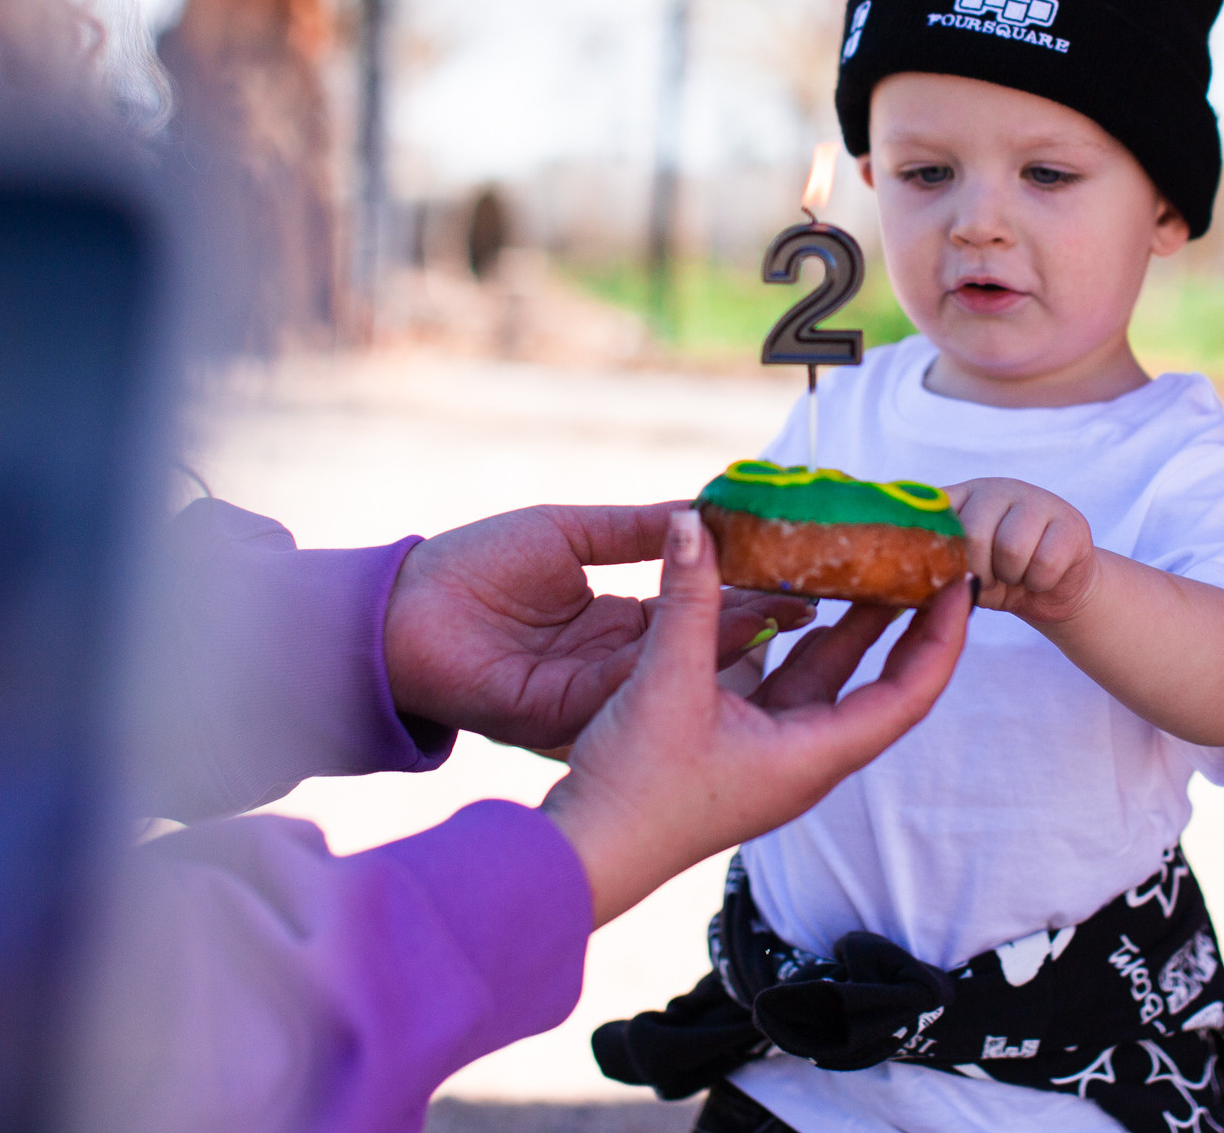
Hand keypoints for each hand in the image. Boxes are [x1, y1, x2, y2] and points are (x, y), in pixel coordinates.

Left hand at [383, 503, 811, 749]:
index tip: (801, 568)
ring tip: (794, 610)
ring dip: (735, 641)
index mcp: (613, 620)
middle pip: (702, 645)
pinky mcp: (570, 713)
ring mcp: (595, 692)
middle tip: (823, 596)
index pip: (697, 608)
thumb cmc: (469, 567)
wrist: (399, 611)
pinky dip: (683, 661)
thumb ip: (635, 529)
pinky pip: (639, 686)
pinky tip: (726, 635)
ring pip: (680, 669)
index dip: (747, 590)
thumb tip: (702, 511)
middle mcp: (613, 661)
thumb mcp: (569, 533)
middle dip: (762, 623)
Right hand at [541, 510, 969, 924]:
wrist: (588, 856)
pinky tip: (793, 598)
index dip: (943, 636)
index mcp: (814, 754)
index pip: (910, 693)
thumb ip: (688, 599)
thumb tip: (695, 523)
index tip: (960, 583)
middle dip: (907, 621)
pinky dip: (799, 639)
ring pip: (832, 678)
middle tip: (924, 560)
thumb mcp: (665, 683)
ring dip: (854, 624)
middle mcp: (807, 755)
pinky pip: (790, 683)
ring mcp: (776, 752)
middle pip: (882, 681)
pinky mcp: (743, 746)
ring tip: (870, 561)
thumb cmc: (637, 791)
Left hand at [945, 477, 1102, 624]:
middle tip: (992, 577)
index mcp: (964, 495)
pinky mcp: (1071, 522)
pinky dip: (1040, 582)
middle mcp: (998, 489)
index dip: (944, 555)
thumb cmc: (1001, 579)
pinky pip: (1045, 562)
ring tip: (1017, 575)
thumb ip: (939, 562)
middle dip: (980, 571)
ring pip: (1011, 548)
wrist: (1055, 591)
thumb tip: (917, 570)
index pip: (939, 516)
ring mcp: (1037, 499)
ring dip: (1012, 577)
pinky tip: (1042, 576)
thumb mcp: (963, 571)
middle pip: (974, 533)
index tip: (955, 573)